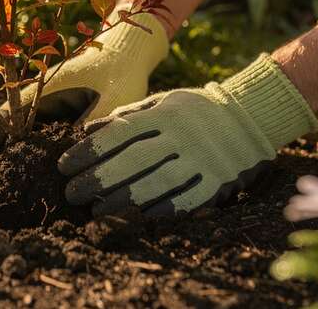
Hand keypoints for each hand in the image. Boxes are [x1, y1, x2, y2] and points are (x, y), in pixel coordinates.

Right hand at [0, 12, 168, 166]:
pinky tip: (44, 178)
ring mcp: (50, 106)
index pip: (8, 116)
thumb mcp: (110, 102)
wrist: (128, 56)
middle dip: (2, 156)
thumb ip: (92, 129)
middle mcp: (41, 97)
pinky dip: (40, 154)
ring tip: (14, 190)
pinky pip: (44, 136)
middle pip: (13, 129)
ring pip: (28, 136)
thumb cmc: (120, 75)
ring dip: (21, 157)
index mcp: (44, 89)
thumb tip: (74, 160)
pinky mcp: (61, 114)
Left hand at [57, 54, 317, 216]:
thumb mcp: (163, 101)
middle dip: (98, 179)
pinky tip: (136, 217)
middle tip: (72, 194)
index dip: (90, 151)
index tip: (65, 165)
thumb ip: (127, 115)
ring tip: (96, 210)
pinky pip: (185, 200)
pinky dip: (159, 210)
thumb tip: (87, 131)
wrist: (252, 117)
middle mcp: (181, 136)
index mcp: (165, 113)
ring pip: (155, 184)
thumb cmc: (196, 109)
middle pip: (133, 161)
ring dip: (122, 200)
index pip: (119, 133)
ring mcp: (201, 160)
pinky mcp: (217, 182)